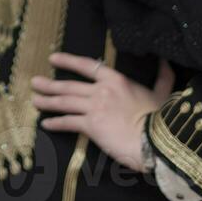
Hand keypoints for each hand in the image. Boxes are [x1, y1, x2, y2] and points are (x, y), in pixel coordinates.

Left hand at [30, 51, 174, 171]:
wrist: (157, 141)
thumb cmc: (162, 119)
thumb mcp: (163, 94)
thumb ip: (163, 77)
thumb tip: (166, 62)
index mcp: (116, 79)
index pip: (87, 65)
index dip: (68, 61)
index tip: (53, 58)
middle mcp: (101, 90)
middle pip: (70, 85)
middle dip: (50, 84)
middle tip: (35, 82)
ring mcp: (94, 107)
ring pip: (65, 102)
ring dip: (48, 101)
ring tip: (35, 100)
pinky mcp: (91, 125)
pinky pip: (68, 122)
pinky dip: (56, 123)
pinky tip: (46, 123)